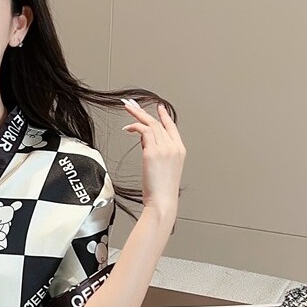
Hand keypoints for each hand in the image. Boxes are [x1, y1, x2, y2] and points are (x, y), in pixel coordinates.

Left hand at [121, 99, 185, 218]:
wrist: (163, 201)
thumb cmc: (161, 191)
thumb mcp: (163, 169)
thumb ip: (156, 154)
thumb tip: (145, 142)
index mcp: (180, 151)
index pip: (172, 128)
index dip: (165, 116)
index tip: (159, 108)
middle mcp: (173, 147)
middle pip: (159, 123)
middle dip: (144, 112)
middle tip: (133, 104)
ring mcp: (164, 148)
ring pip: (150, 124)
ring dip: (137, 115)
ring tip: (127, 108)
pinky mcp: (153, 152)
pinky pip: (143, 132)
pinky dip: (134, 127)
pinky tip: (127, 128)